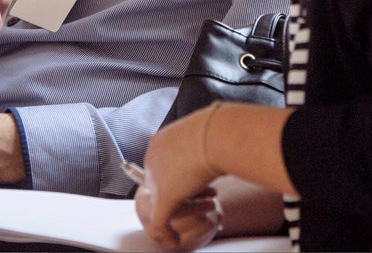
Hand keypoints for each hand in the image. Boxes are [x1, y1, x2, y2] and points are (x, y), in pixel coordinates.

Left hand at [136, 104, 224, 249]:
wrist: (219, 134)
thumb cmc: (218, 131)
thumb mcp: (206, 133)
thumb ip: (202, 141)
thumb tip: (216, 138)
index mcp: (160, 142)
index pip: (163, 167)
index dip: (181, 178)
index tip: (196, 184)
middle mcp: (152, 159)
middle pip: (161, 185)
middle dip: (183, 195)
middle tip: (204, 199)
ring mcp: (156, 179)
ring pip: (162, 204)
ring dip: (182, 212)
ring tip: (202, 213)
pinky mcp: (164, 198)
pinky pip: (160, 223)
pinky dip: (166, 234)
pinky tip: (173, 240)